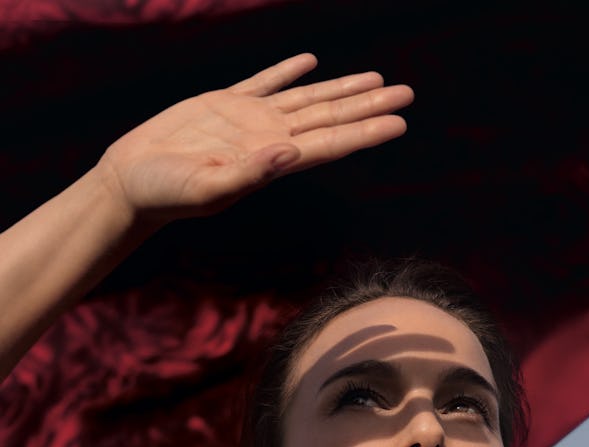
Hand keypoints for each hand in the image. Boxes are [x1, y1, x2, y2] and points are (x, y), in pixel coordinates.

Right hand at [96, 53, 413, 223]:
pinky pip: (266, 82)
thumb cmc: (166, 194)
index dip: (366, 131)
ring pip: (308, 99)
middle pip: (331, 119)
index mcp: (272, 161)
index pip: (331, 144)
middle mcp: (270, 140)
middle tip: (407, 93)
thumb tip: (289, 152)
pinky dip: (289, 71)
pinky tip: (311, 61)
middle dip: (369, 105)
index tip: (400, 122)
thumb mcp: (207, 188)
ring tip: (377, 77)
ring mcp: (249, 121)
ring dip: (343, 89)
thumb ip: (248, 174)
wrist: (131, 183)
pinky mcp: (224, 105)